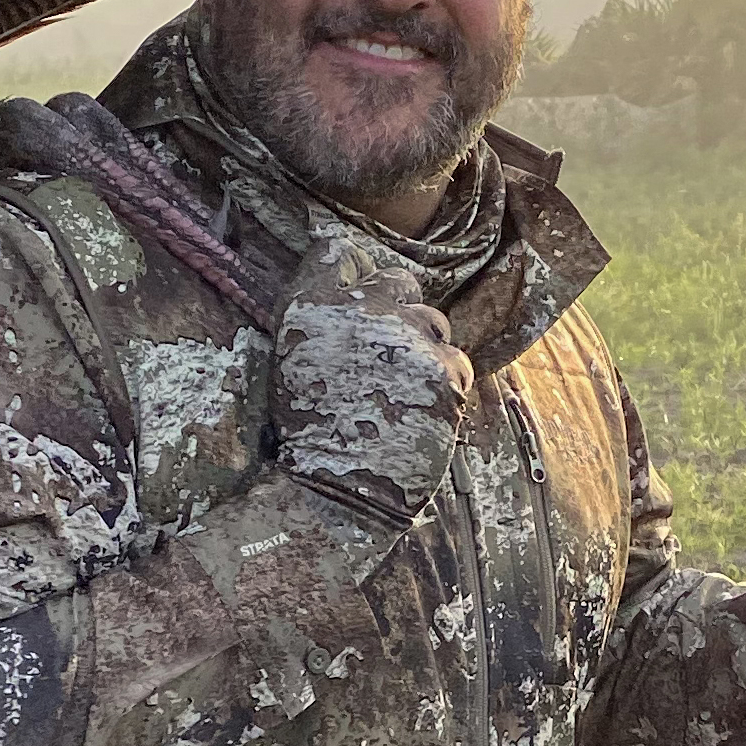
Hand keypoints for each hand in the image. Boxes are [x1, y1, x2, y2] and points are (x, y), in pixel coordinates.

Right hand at [271, 221, 471, 527]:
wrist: (338, 494)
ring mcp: (407, 337)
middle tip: (384, 359)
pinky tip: (420, 413)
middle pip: (397, 280)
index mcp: (312, 305)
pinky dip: (444, 385)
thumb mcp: (289, 362)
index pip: (338, 252)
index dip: (352, 271)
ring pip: (434, 322)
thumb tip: (342, 269)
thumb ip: (316, 311)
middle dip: (397, 311)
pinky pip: (456, 361)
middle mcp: (361, 309)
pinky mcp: (444, 370)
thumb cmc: (309, 434)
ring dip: (423, 350)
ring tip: (399, 394)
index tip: (356, 298)